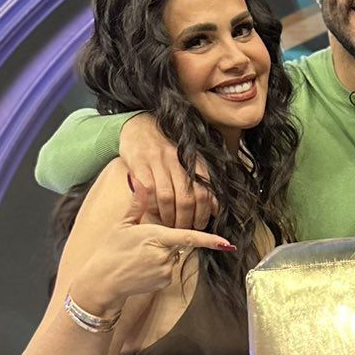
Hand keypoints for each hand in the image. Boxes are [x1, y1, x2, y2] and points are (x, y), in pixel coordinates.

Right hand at [70, 202, 234, 314]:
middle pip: (179, 244)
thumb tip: (137, 179)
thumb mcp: (122, 224)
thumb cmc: (110, 251)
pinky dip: (160, 267)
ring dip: (163, 254)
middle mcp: (164, 255)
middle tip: (142, 244)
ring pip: (174, 257)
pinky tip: (142, 267)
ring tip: (139, 256)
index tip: (227, 243)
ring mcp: (166, 271)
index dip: (209, 240)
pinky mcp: (164, 282)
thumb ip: (137, 203)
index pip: (188, 237)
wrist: (102, 282)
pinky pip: (169, 270)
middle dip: (167, 240)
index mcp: (156, 237)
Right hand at [121, 114, 216, 229]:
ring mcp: (157, 160)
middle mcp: (177, 159)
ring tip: (169, 226)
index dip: (204, 213)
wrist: (139, 125)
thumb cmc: (166, 148)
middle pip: (186, 198)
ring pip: (167, 197)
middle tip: (184, 230)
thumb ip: (203, 183)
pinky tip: (153, 213)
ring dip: (169, 217)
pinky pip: (148, 190)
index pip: (204, 192)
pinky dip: (151, 206)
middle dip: (186, 220)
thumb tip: (216, 209)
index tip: (200, 225)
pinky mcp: (139, 162)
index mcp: (193, 160)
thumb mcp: (188, 161)